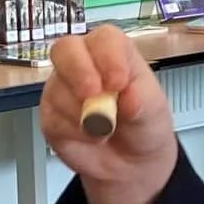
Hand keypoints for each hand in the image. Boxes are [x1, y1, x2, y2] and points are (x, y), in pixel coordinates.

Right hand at [41, 25, 177, 203]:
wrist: (132, 163)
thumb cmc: (143, 124)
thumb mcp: (153, 111)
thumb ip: (142, 100)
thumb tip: (128, 95)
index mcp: (112, 53)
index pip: (104, 40)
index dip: (108, 57)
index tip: (119, 82)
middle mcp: (83, 64)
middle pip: (65, 49)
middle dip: (78, 71)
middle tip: (92, 95)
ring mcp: (62, 88)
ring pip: (58, 89)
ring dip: (83, 114)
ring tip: (107, 130)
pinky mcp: (51, 115)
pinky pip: (53, 119)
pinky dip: (75, 133)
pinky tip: (91, 138)